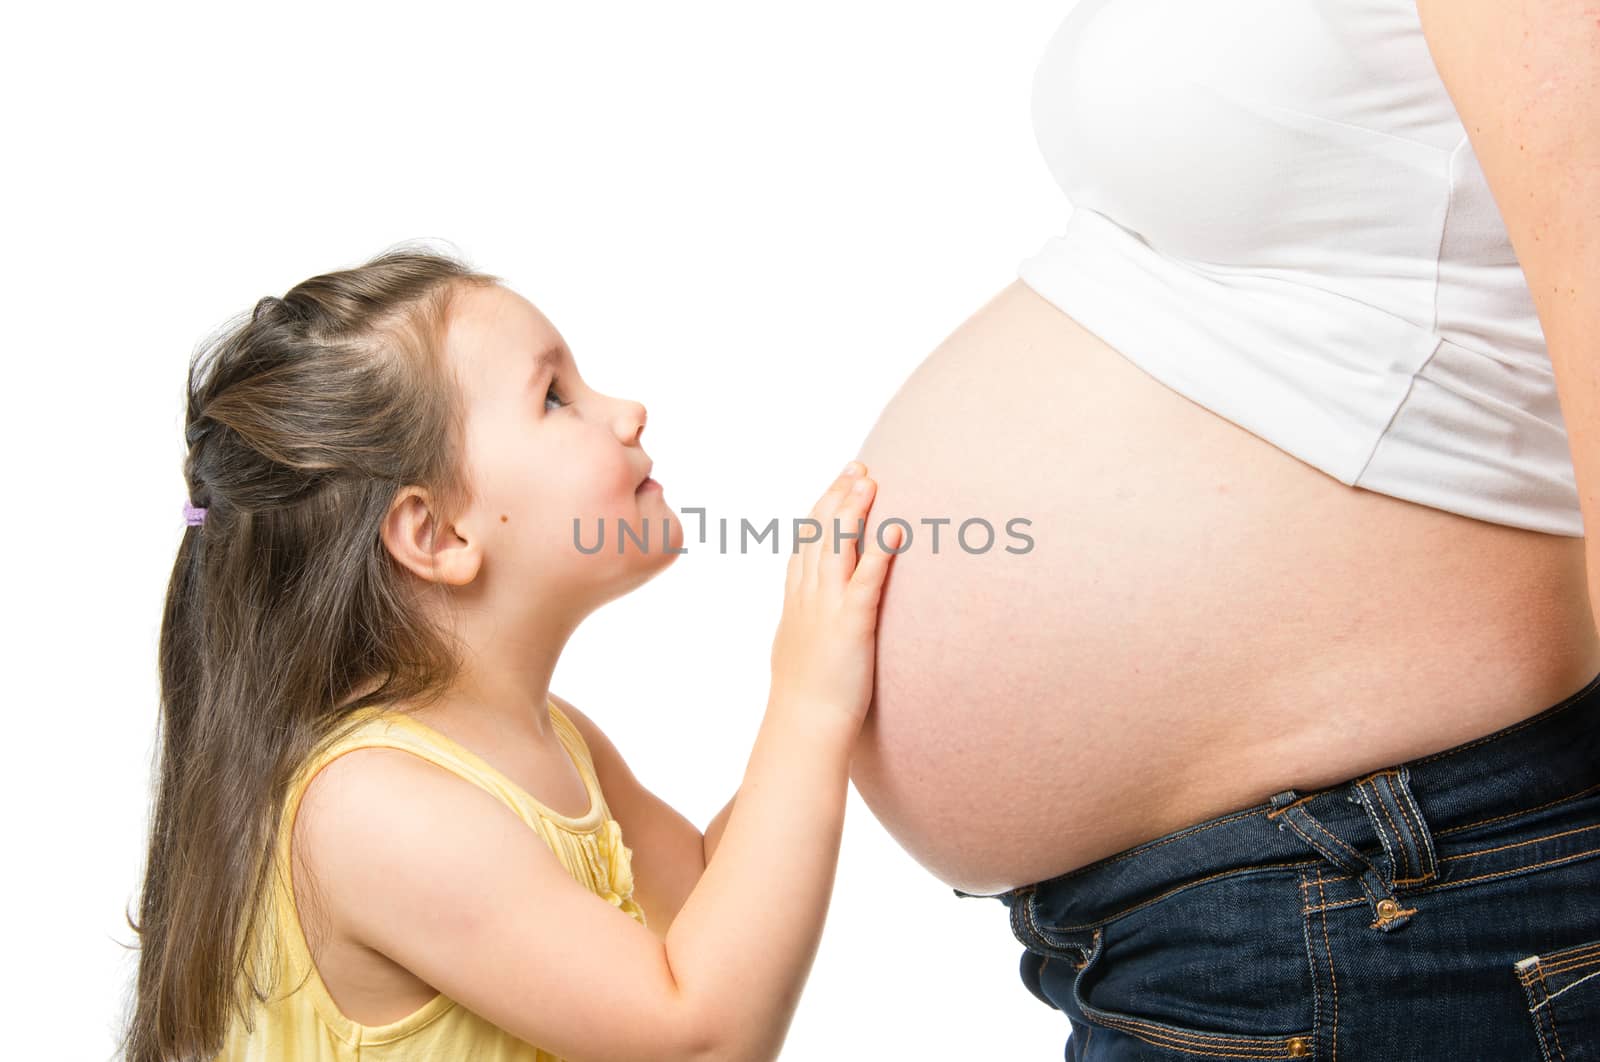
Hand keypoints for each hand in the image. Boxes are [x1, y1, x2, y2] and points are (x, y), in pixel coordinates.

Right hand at [768, 461, 902, 738]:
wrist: (803, 729)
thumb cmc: (806, 699)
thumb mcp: (800, 649)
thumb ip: (806, 623)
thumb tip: (809, 615)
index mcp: (797, 602)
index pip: (807, 543)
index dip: (823, 508)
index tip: (840, 481)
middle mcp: (808, 599)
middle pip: (820, 535)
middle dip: (839, 497)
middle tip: (858, 466)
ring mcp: (826, 611)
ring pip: (837, 549)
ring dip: (854, 512)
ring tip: (871, 481)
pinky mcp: (850, 627)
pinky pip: (866, 583)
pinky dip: (880, 554)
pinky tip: (896, 530)